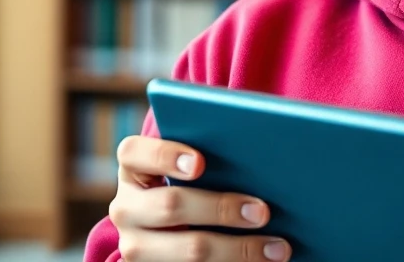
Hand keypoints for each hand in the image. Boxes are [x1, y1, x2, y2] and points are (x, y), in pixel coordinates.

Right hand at [110, 135, 291, 260]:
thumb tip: (263, 154)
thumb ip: (213, 155)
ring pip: (189, 250)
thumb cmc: (195, 183)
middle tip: (264, 212)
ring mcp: (135, 246)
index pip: (134, 153)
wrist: (169, 230)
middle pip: (171, 205)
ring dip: (238, 250)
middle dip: (222, 209)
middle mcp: (126, 207)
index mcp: (133, 168)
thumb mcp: (191, 166)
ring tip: (277, 248)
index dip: (166, 155)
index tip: (200, 163)